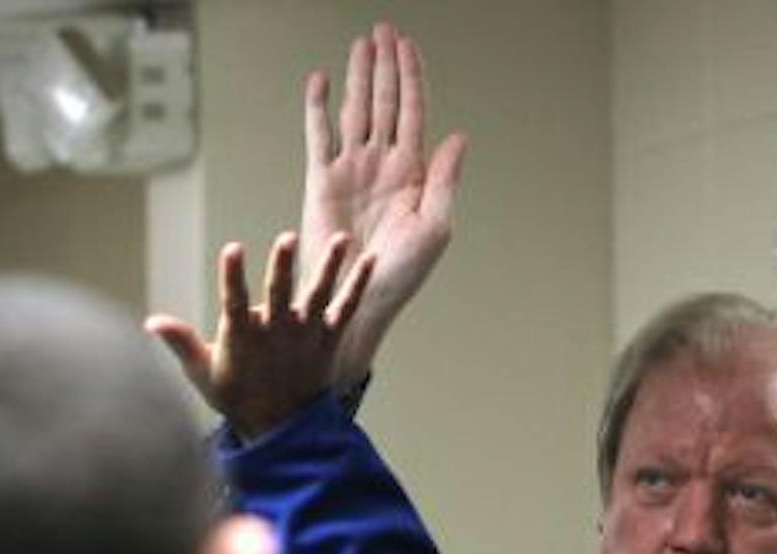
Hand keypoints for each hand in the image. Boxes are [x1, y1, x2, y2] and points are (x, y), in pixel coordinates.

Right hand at [145, 232, 373, 436]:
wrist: (280, 429)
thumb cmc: (236, 398)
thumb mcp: (203, 373)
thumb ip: (181, 343)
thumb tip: (151, 322)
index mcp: (242, 337)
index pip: (234, 301)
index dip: (232, 276)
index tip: (232, 249)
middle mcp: (276, 333)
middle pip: (279, 293)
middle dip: (283, 266)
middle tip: (287, 239)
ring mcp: (305, 335)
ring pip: (318, 296)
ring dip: (328, 267)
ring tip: (340, 241)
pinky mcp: (328, 340)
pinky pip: (346, 309)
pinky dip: (358, 285)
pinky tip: (369, 260)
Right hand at [300, 23, 467, 390]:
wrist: (357, 300)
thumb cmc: (401, 274)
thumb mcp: (436, 228)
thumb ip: (445, 179)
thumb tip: (458, 135)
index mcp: (414, 172)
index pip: (413, 112)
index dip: (412, 77)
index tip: (408, 45)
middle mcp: (382, 164)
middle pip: (384, 102)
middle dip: (385, 66)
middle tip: (383, 30)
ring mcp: (351, 169)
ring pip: (355, 110)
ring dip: (357, 77)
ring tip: (360, 44)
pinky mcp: (321, 180)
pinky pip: (319, 135)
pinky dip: (319, 107)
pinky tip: (321, 80)